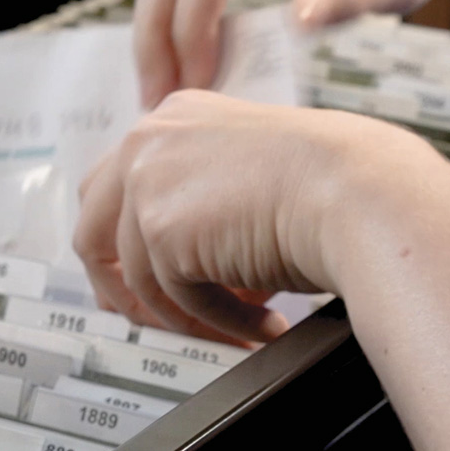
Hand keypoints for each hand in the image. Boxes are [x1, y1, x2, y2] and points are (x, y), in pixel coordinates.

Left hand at [72, 89, 438, 343]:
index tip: (131, 282)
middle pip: (90, 230)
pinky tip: (258, 323)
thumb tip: (169, 283)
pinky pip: (175, 298)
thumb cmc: (326, 185)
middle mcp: (148, 142)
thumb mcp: (242, 183)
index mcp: (171, 121)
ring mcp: (147, 182)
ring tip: (234, 330)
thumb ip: (194, 212)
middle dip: (116, 286)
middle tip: (151, 320)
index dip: (115, 244)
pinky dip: (217, 320)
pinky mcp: (159, 229)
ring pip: (137, 278)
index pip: (110, 187)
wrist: (359, 191)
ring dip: (185, 315)